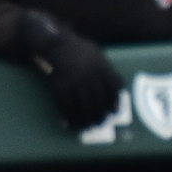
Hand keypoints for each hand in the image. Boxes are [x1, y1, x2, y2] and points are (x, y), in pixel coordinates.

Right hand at [14, 10, 123, 131]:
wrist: (53, 43)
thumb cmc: (75, 48)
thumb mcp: (96, 54)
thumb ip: (107, 69)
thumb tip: (119, 89)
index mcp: (102, 65)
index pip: (114, 87)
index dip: (115, 101)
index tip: (115, 112)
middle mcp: (91, 73)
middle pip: (99, 99)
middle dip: (100, 114)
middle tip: (101, 124)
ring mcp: (75, 79)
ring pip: (84, 104)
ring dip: (86, 119)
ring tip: (88, 128)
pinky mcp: (60, 84)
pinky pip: (67, 104)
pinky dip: (69, 116)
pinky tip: (71, 123)